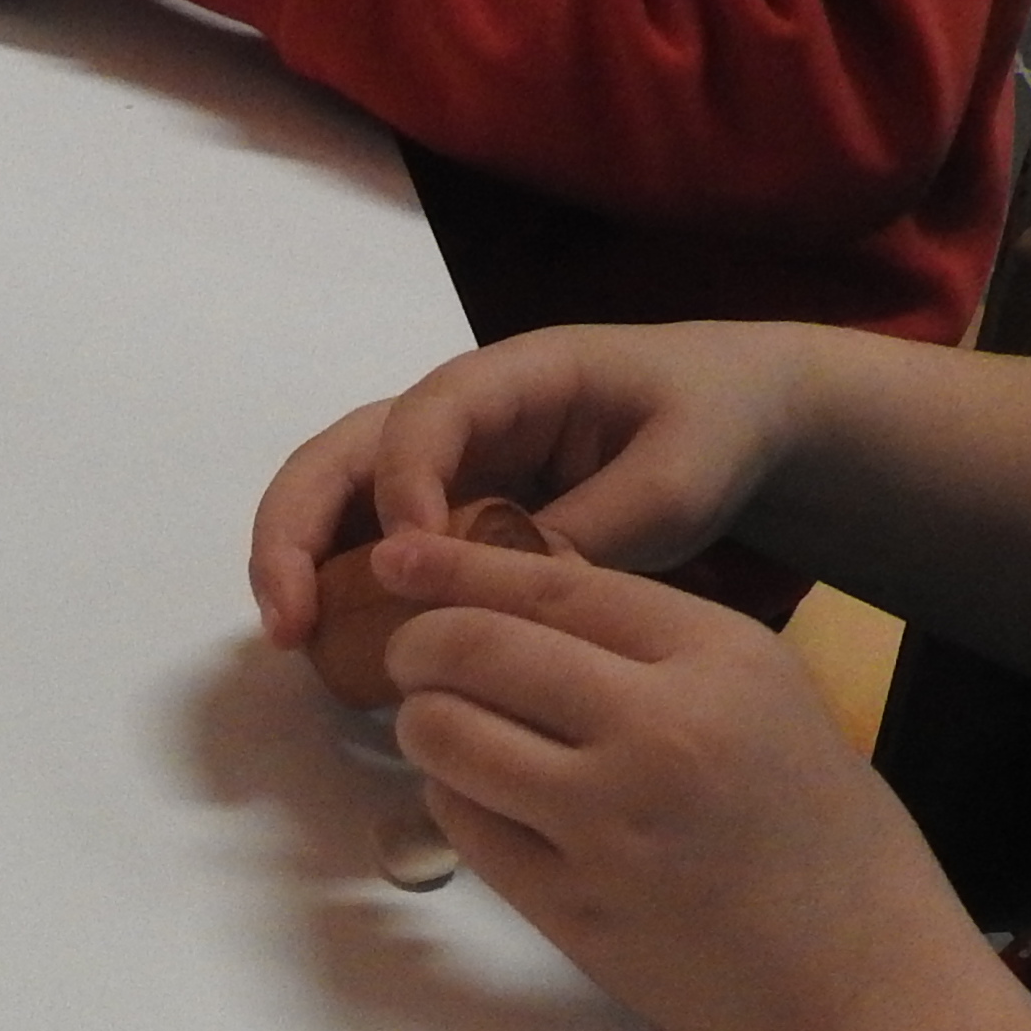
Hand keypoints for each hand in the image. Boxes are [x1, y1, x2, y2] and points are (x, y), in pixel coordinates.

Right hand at [250, 324, 822, 652]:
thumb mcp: (678, 479)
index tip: (410, 557)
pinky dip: (343, 591)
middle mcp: (458, 416)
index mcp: (514, 377)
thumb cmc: (713, 426)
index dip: (401, 481)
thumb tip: (503, 597)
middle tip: (289, 619)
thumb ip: (593, 529)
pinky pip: (376, 545)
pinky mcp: (449, 516)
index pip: (424, 416)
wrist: (741, 420)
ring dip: (300, 564)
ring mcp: (446, 467)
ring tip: (295, 641)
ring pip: (341, 501)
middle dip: (297, 530)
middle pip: (342, 454)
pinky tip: (338, 653)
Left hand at [372, 530, 968, 1030]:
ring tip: (444, 729)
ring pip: (447, 735)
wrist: (859, 988)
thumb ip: (657, 647)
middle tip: (411, 657)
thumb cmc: (822, 843)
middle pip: (477, 649)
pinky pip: (464, 824)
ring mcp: (609, 824)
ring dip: (423, 724)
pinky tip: (486, 802)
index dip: (458, 566)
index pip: (552, 584)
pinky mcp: (571, 906)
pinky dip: (455, 800)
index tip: (403, 558)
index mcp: (723, 660)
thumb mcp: (768, 700)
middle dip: (420, 645)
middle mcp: (663, 730)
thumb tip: (526, 592)